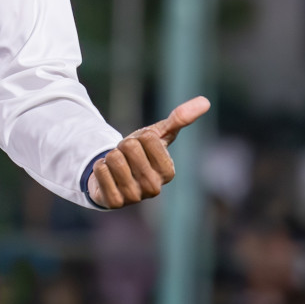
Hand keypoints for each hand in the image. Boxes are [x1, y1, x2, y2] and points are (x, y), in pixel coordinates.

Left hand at [88, 96, 210, 208]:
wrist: (115, 174)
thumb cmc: (141, 152)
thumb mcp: (158, 134)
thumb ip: (179, 119)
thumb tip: (205, 101)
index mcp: (168, 172)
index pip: (148, 138)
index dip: (139, 137)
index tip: (140, 148)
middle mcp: (154, 188)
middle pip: (129, 147)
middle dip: (123, 146)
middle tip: (126, 157)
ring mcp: (134, 197)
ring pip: (114, 158)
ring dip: (110, 157)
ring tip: (117, 166)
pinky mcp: (114, 202)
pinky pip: (100, 172)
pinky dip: (99, 167)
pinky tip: (107, 176)